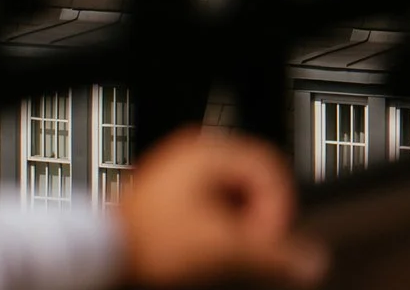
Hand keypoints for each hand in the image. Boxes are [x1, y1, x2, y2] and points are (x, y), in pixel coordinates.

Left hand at [113, 129, 326, 286]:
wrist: (99, 255)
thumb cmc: (147, 242)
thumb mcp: (220, 247)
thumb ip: (270, 252)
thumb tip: (310, 260)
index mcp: (210, 150)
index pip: (270, 169)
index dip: (277, 209)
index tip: (268, 240)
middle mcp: (195, 152)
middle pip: (254, 182)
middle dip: (257, 218)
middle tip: (247, 248)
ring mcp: (181, 171)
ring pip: (234, 195)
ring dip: (238, 225)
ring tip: (223, 251)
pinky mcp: (171, 192)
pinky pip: (212, 203)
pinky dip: (219, 226)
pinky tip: (206, 249)